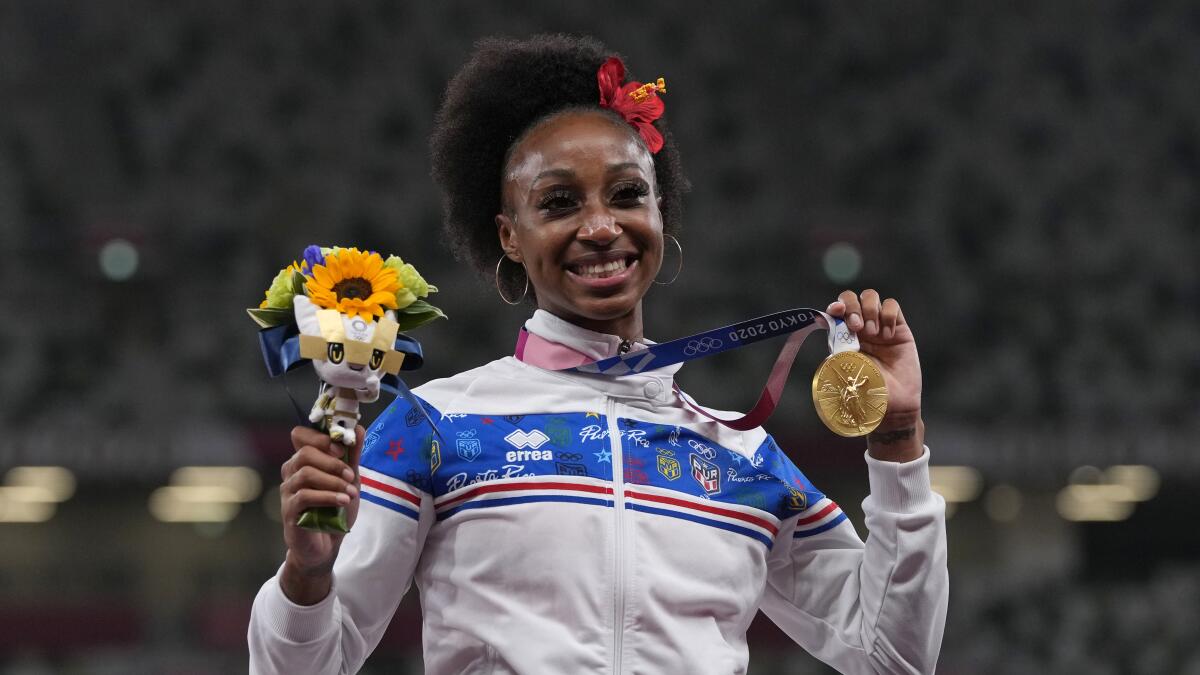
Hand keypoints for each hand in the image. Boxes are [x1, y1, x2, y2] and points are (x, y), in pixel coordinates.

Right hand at [278, 425, 362, 604]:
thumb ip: (352, 455)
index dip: (320, 437)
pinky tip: (342, 501)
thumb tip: (359, 428)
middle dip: (332, 462)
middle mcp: (291, 473)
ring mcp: (288, 492)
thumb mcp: (349, 479)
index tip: (343, 449)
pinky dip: (327, 496)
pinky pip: (304, 496)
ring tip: (350, 493)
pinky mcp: (289, 512)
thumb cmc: (334, 509)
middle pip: (304, 453)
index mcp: (303, 461)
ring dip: (333, 481)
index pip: (300, 435)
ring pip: (305, 474)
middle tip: (351, 475)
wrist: (327, 545)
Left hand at [827, 290, 923, 461]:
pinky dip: (888, 315)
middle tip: (857, 328)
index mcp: (843, 336)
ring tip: (873, 332)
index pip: (836, 310)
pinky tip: (888, 335)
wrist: (895, 404)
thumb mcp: (844, 373)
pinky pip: (892, 305)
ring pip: (871, 296)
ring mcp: (879, 325)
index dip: (835, 306)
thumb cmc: (867, 393)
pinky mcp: (899, 327)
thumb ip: (835, 353)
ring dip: (869, 310)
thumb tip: (827, 332)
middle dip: (852, 307)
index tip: (837, 312)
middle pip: (851, 297)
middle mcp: (860, 328)